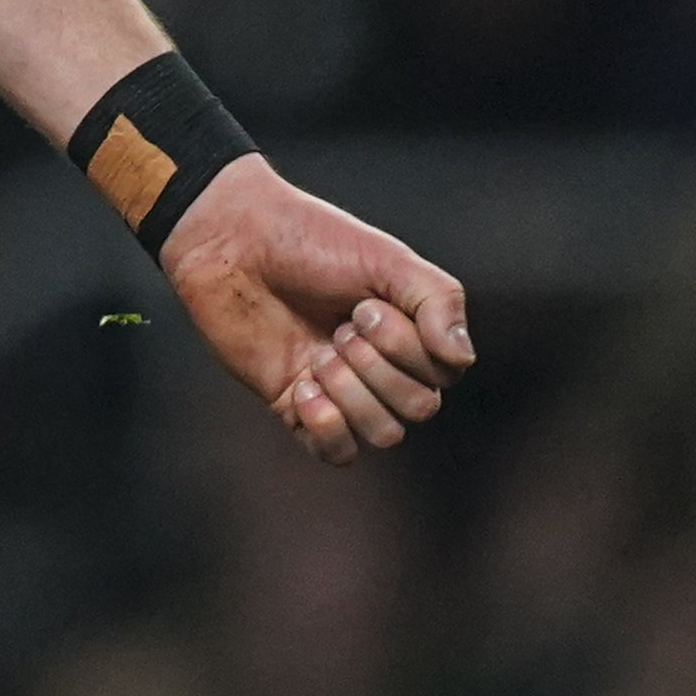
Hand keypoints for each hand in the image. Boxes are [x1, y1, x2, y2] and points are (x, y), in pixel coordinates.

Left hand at [157, 158, 474, 465]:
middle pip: (419, 408)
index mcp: (409, 331)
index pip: (445, 373)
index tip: (366, 306)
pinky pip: (337, 452)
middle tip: (340, 326)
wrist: (233, 244)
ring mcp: (340, 390)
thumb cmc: (311, 242)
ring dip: (353, 394)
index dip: (409, 348)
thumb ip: (437, 301)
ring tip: (319, 355)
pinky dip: (327, 427)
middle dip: (379, 367)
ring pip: (384, 434)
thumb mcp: (386, 259)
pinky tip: (303, 387)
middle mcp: (381, 366)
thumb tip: (461, 358)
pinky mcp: (298, 407)